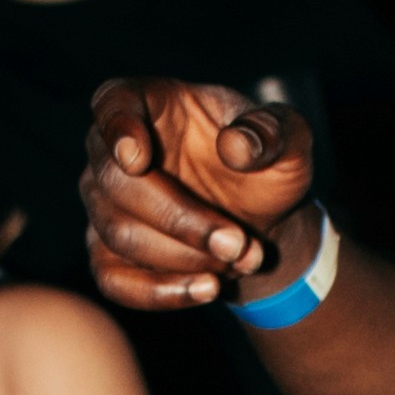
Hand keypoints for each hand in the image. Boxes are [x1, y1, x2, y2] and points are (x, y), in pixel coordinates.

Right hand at [82, 68, 318, 316]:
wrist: (261, 216)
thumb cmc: (266, 161)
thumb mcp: (288, 138)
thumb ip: (272, 132)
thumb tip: (236, 147)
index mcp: (150, 103)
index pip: (112, 102)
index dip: (118, 128)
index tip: (138, 158)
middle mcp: (114, 152)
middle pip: (116, 184)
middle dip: (179, 220)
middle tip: (236, 243)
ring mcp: (106, 204)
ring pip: (118, 234)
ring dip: (182, 257)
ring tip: (241, 260)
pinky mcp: (109, 253)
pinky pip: (115, 280)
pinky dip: (160, 292)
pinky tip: (206, 290)